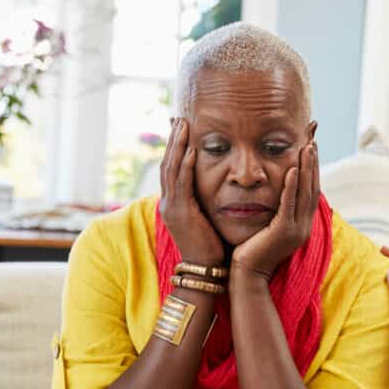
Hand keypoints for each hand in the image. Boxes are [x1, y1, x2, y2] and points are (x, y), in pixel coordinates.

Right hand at [158, 117, 224, 263]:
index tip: (182, 128)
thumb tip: (221, 187)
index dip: (176, 147)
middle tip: (179, 119)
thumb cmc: (212, 246)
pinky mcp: (180, 213)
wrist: (204, 270)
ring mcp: (172, 207)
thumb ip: (207, 201)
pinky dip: (185, 166)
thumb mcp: (207, 218)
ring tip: (183, 126)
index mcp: (175, 202)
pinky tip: (191, 150)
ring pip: (171, 169)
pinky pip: (182, 185)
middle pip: (168, 163)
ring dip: (177, 146)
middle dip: (173, 140)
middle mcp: (169, 202)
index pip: (173, 168)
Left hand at [231, 141, 319, 280]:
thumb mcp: (268, 228)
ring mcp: (296, 230)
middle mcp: (303, 227)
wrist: (248, 275)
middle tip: (313, 142)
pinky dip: (291, 186)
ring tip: (307, 148)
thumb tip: (274, 195)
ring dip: (306, 169)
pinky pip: (289, 204)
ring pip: (304, 194)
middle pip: (312, 189)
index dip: (312, 170)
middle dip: (313, 164)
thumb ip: (275, 212)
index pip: (310, 192)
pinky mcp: (283, 232)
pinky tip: (292, 169)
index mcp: (301, 225)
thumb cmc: (252, 251)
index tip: (311, 149)